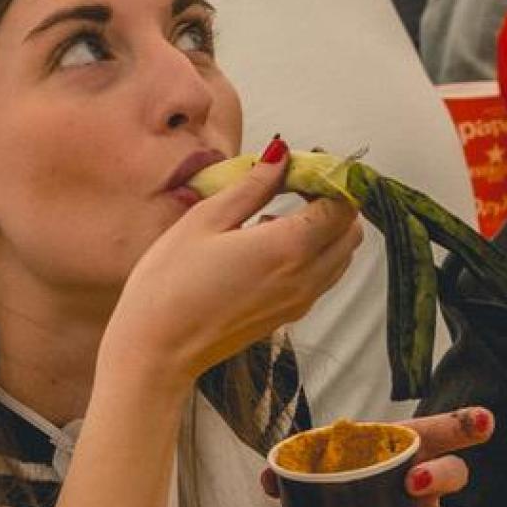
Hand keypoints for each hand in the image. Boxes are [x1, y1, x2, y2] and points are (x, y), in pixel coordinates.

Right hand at [103, 140, 363, 388]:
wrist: (156, 350)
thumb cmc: (169, 283)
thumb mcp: (205, 220)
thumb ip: (251, 186)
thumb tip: (280, 156)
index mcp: (288, 247)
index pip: (340, 203)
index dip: (327, 177)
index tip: (299, 164)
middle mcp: (305, 277)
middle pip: (350, 230)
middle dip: (333, 201)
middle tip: (294, 184)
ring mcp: (300, 301)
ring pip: (341, 255)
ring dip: (325, 228)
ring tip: (279, 213)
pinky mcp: (288, 316)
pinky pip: (322, 277)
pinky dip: (313, 253)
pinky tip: (269, 244)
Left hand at [265, 407, 494, 506]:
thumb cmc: (329, 481)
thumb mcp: (307, 467)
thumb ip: (287, 467)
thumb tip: (270, 476)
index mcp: (403, 445)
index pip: (443, 431)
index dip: (466, 425)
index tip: (484, 422)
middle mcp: (422, 479)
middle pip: (455, 472)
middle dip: (445, 473)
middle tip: (415, 479)